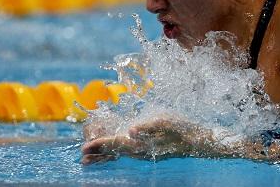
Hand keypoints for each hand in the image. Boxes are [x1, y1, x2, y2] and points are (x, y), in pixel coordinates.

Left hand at [81, 115, 206, 164]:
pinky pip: (127, 153)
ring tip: (90, 158)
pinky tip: (113, 153)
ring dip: (105, 155)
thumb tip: (131, 131)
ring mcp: (145, 153)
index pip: (116, 143)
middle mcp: (141, 152)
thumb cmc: (182, 128)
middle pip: (115, 151)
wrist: (197, 141)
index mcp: (143, 143)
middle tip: (82, 155)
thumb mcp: (166, 122)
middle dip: (98, 152)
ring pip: (120, 154)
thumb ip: (148, 126)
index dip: (100, 144)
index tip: (85, 147)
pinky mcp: (149, 151)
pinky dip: (116, 153)